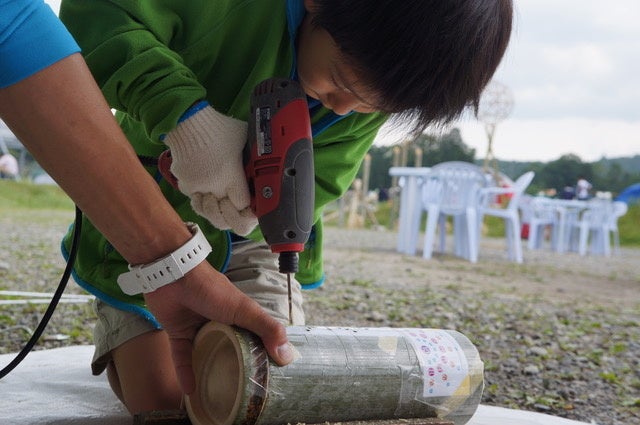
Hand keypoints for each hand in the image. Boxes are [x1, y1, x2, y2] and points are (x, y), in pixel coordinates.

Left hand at [143, 261, 292, 393]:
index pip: (255, 339)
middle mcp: (220, 324)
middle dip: (235, 368)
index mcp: (239, 317)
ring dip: (209, 374)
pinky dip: (185, 374)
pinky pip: (182, 358)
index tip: (269, 378)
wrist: (174, 275)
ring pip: (206, 355)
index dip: (262, 356)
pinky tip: (191, 392)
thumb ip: (267, 328)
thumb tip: (287, 355)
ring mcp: (198, 329)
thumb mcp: (244, 309)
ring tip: (217, 397)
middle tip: (243, 393)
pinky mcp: (178, 334)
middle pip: (230, 350)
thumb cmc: (212, 290)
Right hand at [164, 103, 256, 235]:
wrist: (189, 120)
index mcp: (232, 176)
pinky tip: (206, 189)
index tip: (250, 204)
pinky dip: (200, 197)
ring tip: (218, 200)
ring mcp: (197, 187)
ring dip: (213, 211)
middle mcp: (214, 185)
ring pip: (207, 213)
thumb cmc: (220, 127)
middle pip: (224, 219)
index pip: (243, 207)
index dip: (248, 208)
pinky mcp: (184, 184)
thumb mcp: (246, 138)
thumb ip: (254, 155)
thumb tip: (269, 162)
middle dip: (230, 217)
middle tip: (233, 209)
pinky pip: (194, 200)